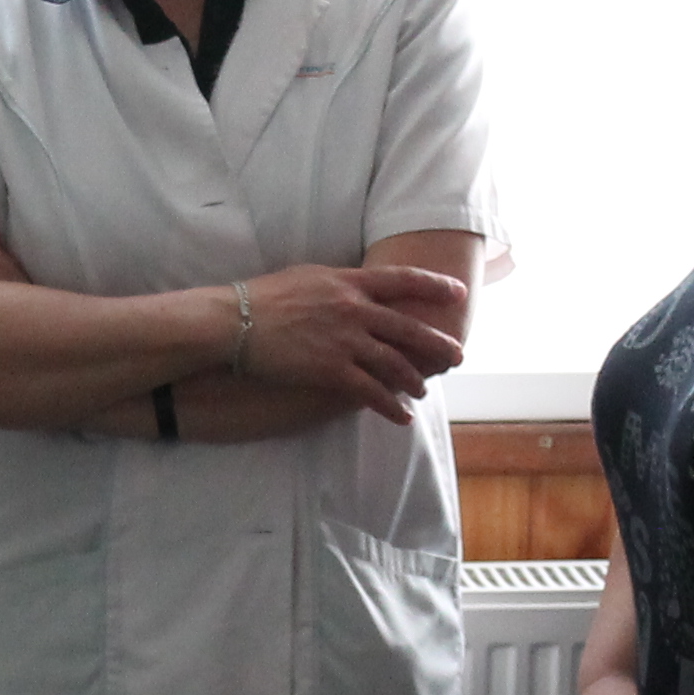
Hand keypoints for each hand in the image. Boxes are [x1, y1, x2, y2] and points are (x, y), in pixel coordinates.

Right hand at [238, 262, 469, 425]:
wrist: (235, 322)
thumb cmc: (264, 297)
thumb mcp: (308, 276)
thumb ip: (339, 282)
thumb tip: (356, 285)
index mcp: (348, 282)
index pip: (402, 280)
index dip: (435, 285)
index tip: (458, 292)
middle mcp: (354, 310)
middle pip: (409, 327)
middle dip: (437, 344)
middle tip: (457, 356)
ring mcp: (345, 341)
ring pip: (395, 363)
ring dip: (414, 380)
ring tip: (423, 390)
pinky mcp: (331, 370)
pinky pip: (371, 392)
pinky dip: (390, 407)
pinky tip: (402, 418)